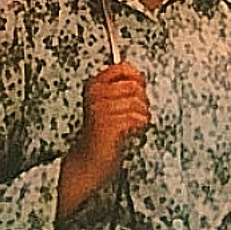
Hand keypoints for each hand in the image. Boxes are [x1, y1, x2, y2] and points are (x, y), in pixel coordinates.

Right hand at [56, 61, 149, 219]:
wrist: (89, 162)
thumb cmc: (101, 135)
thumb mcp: (107, 105)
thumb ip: (121, 90)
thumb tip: (140, 78)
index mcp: (93, 85)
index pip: (122, 67)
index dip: (136, 77)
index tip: (139, 87)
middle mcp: (95, 94)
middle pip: (135, 85)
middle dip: (141, 101)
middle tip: (133, 115)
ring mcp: (101, 108)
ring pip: (139, 103)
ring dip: (141, 117)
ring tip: (131, 127)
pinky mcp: (110, 123)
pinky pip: (137, 118)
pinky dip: (139, 127)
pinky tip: (130, 133)